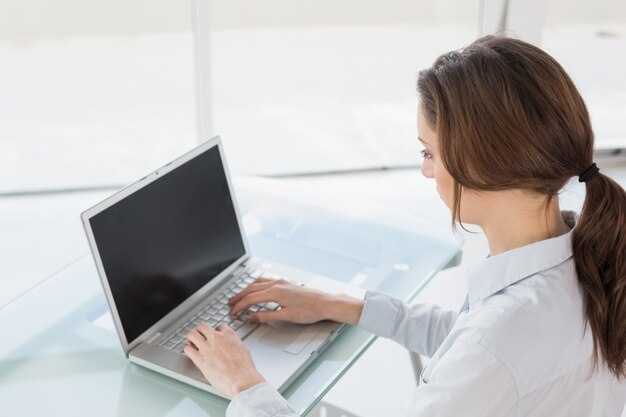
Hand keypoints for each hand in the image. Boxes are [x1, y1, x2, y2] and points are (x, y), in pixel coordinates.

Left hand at [184, 323, 264, 397]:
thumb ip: (234, 346)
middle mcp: (217, 338)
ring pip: (192, 334)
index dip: (216, 331)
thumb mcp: (244, 351)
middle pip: (202, 326)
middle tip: (200, 336)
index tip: (215, 336)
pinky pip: (187, 349)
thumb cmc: (245, 369)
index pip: (219, 326)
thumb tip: (232, 348)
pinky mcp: (200, 359)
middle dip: (200, 331)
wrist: (242, 380)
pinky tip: (190, 353)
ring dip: (191, 338)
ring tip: (191, 342)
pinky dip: (187, 350)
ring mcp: (207, 348)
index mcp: (229, 335)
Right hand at [229, 277, 363, 324]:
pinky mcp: (287, 284)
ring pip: (258, 283)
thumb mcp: (286, 316)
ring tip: (240, 296)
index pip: (251, 298)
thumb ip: (266, 316)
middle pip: (252, 289)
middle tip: (230, 304)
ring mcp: (282, 282)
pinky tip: (257, 289)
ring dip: (247, 289)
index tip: (233, 313)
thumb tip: (251, 317)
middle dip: (240, 296)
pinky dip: (257, 285)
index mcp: (275, 292)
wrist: (326, 303)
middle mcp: (277, 284)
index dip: (240, 306)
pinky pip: (266, 281)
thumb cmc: (310, 310)